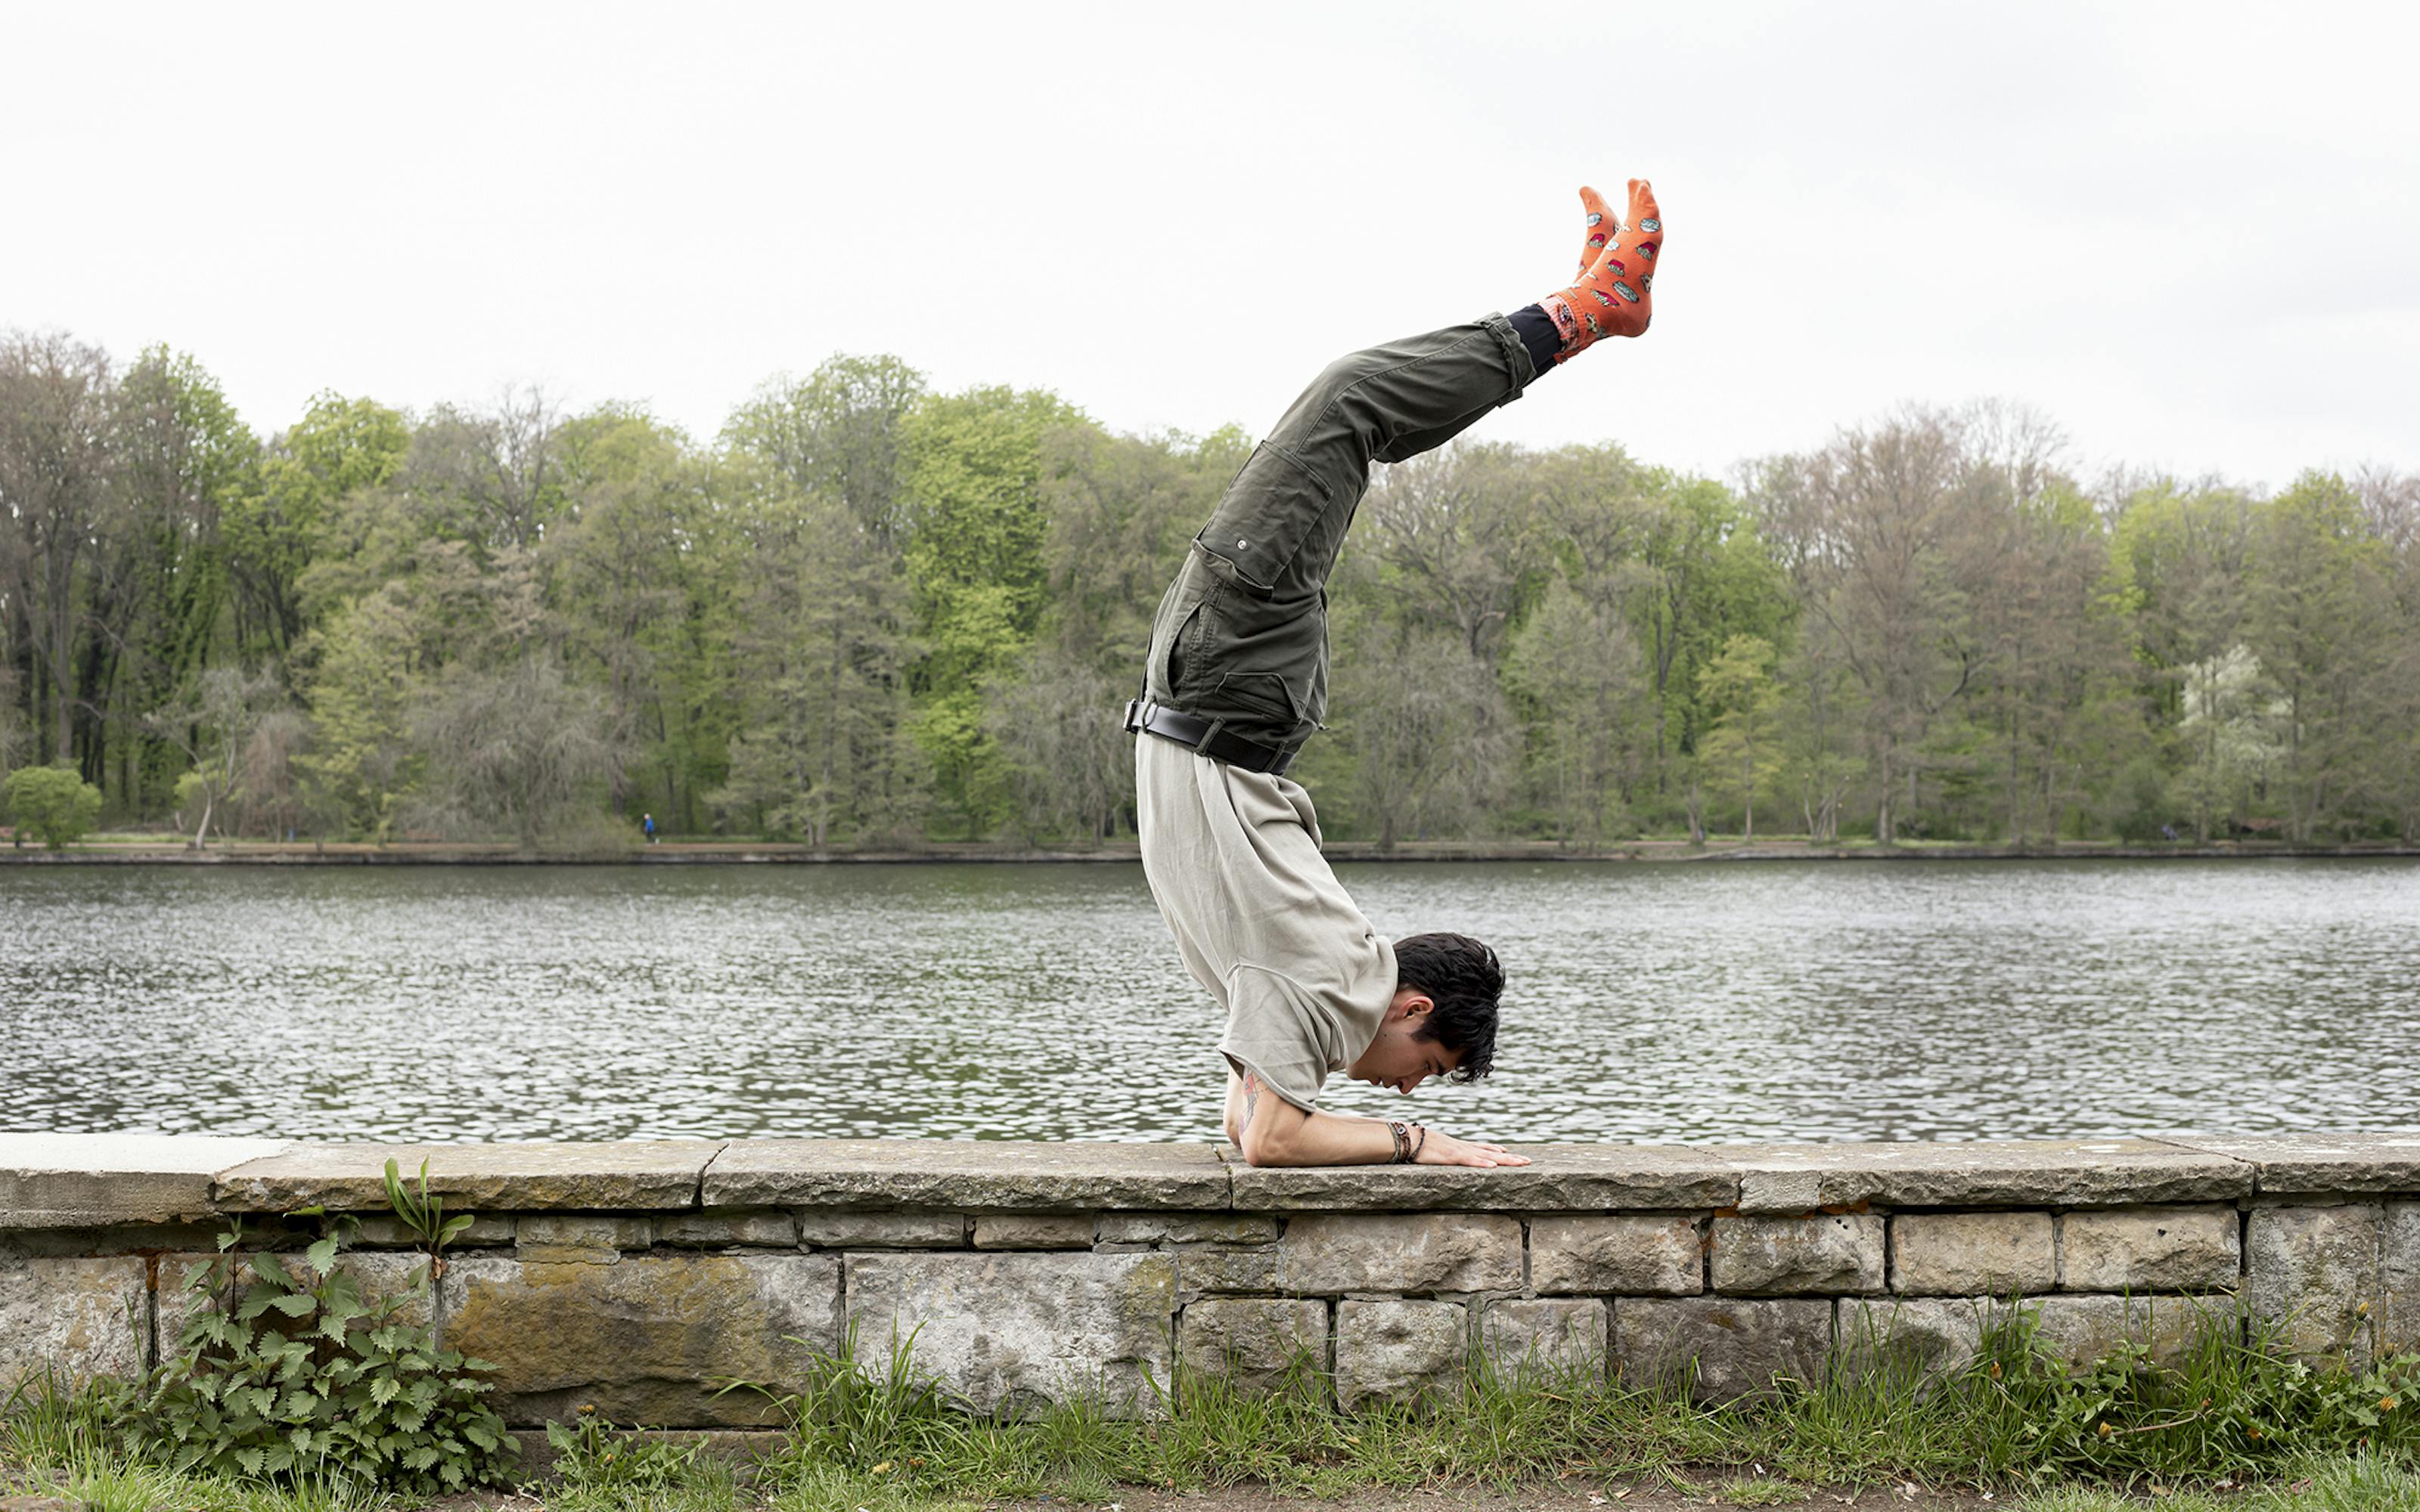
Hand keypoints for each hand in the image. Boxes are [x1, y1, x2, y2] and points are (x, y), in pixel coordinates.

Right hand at [1411, 1127, 1531, 1167]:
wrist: (1404, 1137)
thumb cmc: (1415, 1144)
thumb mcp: (1432, 1149)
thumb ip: (1440, 1152)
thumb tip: (1440, 1154)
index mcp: (1457, 1146)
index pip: (1481, 1147)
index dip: (1496, 1150)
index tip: (1510, 1151)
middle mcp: (1462, 1147)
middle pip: (1491, 1152)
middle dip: (1510, 1157)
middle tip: (1528, 1161)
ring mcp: (1457, 1151)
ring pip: (1486, 1156)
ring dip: (1504, 1160)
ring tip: (1521, 1163)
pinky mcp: (1450, 1157)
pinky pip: (1469, 1161)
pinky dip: (1481, 1163)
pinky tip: (1493, 1166)